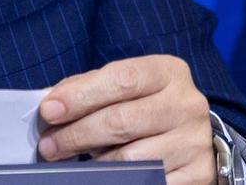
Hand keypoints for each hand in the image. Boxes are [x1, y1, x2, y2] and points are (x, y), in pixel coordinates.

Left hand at [38, 55, 214, 184]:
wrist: (195, 137)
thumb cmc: (146, 105)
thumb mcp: (124, 86)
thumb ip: (89, 88)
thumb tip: (51, 102)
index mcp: (167, 72)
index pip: (121, 80)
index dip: (80, 96)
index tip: (48, 111)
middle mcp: (186, 104)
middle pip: (121, 121)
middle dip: (76, 134)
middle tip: (49, 145)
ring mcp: (194, 142)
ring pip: (132, 158)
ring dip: (94, 161)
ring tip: (73, 159)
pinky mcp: (197, 175)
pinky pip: (149, 182)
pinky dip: (119, 180)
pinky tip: (102, 174)